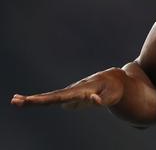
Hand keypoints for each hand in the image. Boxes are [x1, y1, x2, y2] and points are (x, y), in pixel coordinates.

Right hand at [11, 67, 126, 109]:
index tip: (31, 101)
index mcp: (81, 90)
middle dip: (34, 100)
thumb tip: (92, 100)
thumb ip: (103, 100)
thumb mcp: (112, 96)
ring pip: (50, 97)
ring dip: (33, 100)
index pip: (61, 97)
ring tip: (15, 100)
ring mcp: (70, 92)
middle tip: (14, 101)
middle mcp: (73, 90)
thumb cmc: (114, 90)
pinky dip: (41, 100)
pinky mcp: (70, 96)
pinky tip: (29, 101)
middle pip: (51, 96)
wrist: (114, 80)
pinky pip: (54, 99)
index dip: (46, 100)